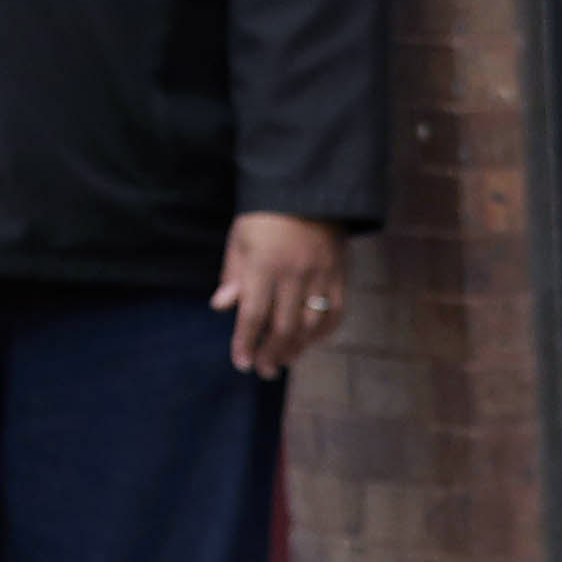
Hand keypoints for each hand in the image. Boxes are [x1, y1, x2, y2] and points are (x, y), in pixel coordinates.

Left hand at [218, 213, 354, 377]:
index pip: (253, 314)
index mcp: (265, 265)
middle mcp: (295, 274)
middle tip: (263, 370)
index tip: (241, 363)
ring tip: (283, 361)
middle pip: (284, 327)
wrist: (309, 191)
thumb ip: (233, 275)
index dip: (246, 342)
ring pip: (310, 325)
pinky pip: (334, 313)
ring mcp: (321, 276)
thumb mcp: (240, 239)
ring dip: (296, 349)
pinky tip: (310, 342)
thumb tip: (222, 306)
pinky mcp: (339, 276)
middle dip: (271, 353)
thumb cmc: (265, 217)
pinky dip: (322, 333)